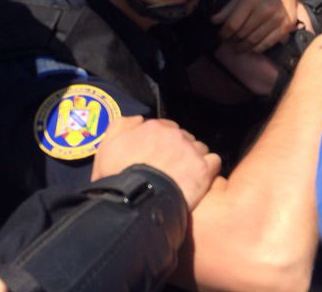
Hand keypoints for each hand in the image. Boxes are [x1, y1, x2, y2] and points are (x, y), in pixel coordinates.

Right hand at [92, 117, 220, 210]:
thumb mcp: (108, 146)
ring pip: (199, 148)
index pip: (165, 128)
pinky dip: (209, 169)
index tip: (158, 155)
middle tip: (171, 167)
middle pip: (183, 137)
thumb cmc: (119, 177)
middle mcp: (175, 134)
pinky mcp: (204, 169)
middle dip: (179, 149)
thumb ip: (122, 126)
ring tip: (185, 176)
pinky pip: (214, 161)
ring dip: (194, 158)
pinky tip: (200, 180)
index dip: (162, 142)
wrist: (136, 202)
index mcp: (154, 127)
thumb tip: (138, 119)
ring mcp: (191, 150)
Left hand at [211, 0, 298, 52]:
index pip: (233, 24)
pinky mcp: (285, 27)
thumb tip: (214, 21)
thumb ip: (228, 8)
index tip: (221, 35)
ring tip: (237, 47)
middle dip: (232, 40)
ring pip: (254, 41)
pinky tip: (250, 48)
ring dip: (242, 47)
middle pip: (243, 34)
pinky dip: (256, 49)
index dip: (224, 33)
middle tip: (228, 42)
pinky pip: (267, 44)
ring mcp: (277, 19)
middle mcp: (265, 9)